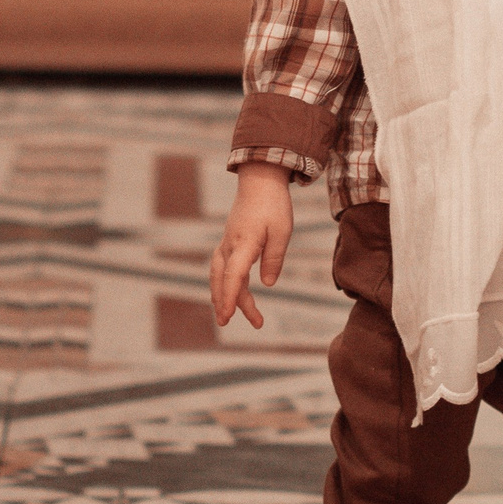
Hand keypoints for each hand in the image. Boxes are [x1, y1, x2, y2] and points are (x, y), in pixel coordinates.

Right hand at [210, 162, 293, 328]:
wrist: (260, 180)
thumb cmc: (274, 204)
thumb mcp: (283, 231)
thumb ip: (274, 258)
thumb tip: (268, 284)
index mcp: (245, 242)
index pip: (234, 275)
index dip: (230, 297)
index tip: (227, 316)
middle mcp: (230, 244)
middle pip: (224, 279)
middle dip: (226, 303)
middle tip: (233, 323)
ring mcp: (227, 242)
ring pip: (220, 275)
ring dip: (224, 295)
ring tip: (236, 315)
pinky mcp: (229, 241)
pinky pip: (222, 267)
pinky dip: (224, 283)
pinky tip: (231, 293)